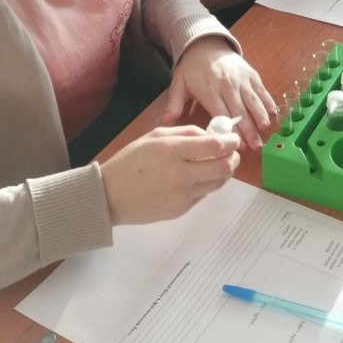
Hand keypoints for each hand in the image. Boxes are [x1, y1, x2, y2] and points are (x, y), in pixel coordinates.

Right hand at [100, 125, 240, 224]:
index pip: (215, 146)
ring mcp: (182, 195)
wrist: (109, 195)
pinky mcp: (181, 210)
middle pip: (224, 167)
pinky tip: (196, 178)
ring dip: (224, 172)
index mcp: (172, 150)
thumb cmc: (130, 161)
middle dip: (233, 158)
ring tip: (216, 164)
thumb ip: (186, 133)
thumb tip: (210, 135)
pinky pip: (204, 195)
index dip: (231, 141)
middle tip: (231, 153)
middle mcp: (180, 174)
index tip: (233, 139)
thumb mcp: (155, 136)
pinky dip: (206, 184)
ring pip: (218, 183)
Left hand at [161, 36, 275, 149]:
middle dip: (248, 129)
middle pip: (240, 110)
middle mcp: (227, 84)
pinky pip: (261, 89)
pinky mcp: (250, 73)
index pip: (221, 113)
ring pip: (253, 100)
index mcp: (209, 90)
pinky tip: (273, 113)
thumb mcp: (178, 83)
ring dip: (260, 116)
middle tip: (255, 146)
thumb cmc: (192, 68)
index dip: (229, 129)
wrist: (206, 44)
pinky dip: (268, 101)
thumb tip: (165, 123)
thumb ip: (173, 104)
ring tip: (265, 131)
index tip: (234, 144)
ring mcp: (241, 78)